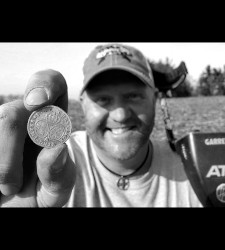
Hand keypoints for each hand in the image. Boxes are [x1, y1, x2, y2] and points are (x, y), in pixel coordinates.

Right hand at [0, 69, 75, 206]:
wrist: (19, 206)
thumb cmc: (43, 192)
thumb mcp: (58, 188)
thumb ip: (59, 172)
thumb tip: (56, 147)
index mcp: (55, 120)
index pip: (53, 83)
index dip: (45, 84)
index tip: (36, 103)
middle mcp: (27, 115)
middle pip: (13, 113)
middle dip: (10, 155)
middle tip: (14, 185)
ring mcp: (2, 123)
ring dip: (0, 165)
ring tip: (6, 186)